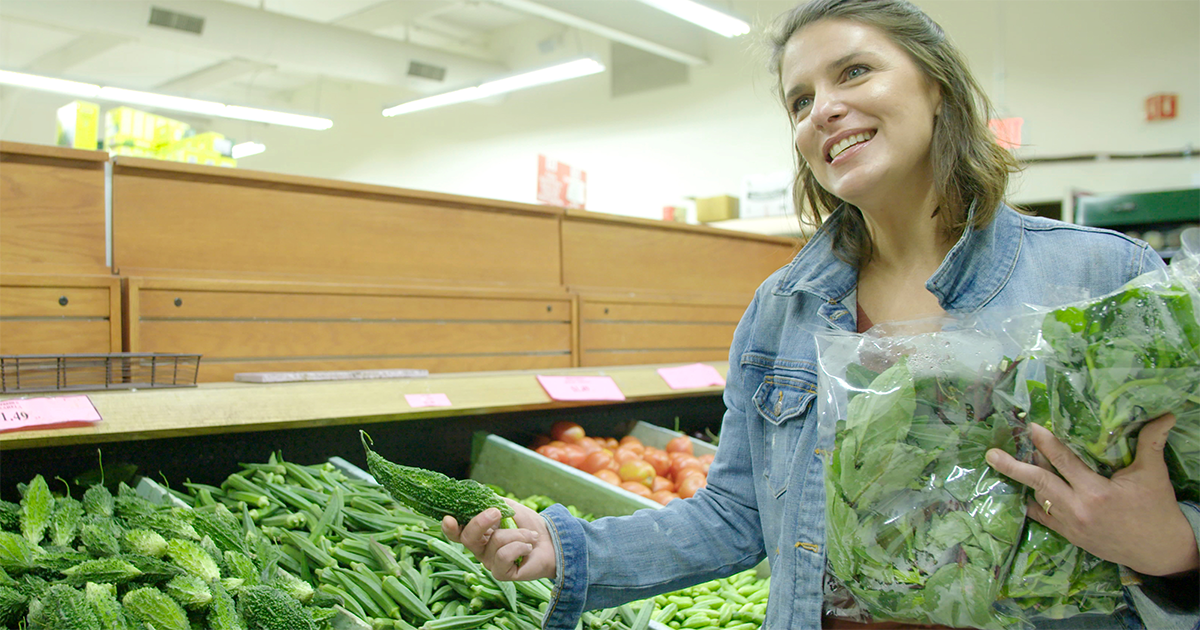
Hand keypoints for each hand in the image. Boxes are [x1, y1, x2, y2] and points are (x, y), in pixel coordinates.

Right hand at [441, 498, 556, 581]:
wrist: (551, 540)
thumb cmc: (528, 524)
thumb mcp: (510, 508)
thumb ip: (493, 502)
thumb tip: (478, 495)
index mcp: (478, 533)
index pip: (457, 532)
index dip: (449, 527)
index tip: (448, 518)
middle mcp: (480, 549)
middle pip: (467, 538)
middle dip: (480, 522)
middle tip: (496, 512)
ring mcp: (490, 563)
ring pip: (494, 543)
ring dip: (516, 534)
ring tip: (529, 535)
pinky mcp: (502, 574)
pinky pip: (504, 556)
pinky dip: (520, 546)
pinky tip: (528, 548)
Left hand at [986, 415, 1199, 575]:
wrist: (1162, 552)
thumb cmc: (1158, 510)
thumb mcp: (1153, 474)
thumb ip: (1151, 443)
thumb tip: (1164, 415)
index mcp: (1096, 492)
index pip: (1064, 461)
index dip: (1045, 442)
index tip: (1030, 427)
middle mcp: (1078, 509)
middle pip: (1039, 482)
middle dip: (1013, 467)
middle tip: (991, 454)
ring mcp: (1072, 525)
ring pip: (1040, 499)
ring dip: (1026, 482)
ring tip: (1008, 464)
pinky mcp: (1071, 537)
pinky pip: (1044, 519)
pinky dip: (1033, 504)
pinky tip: (1022, 493)